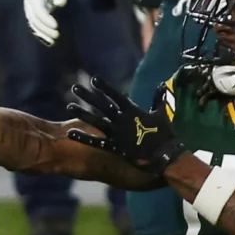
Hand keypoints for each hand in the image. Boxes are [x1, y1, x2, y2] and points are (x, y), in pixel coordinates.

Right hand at [23, 0, 69, 45]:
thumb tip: (61, 3)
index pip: (38, 9)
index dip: (46, 19)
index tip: (56, 26)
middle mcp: (29, 3)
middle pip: (34, 19)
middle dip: (44, 28)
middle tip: (57, 36)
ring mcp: (30, 9)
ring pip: (33, 24)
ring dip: (42, 34)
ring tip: (53, 41)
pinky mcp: (33, 15)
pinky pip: (35, 26)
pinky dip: (41, 34)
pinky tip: (49, 41)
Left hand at [65, 76, 183, 173]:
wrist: (165, 155)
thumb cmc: (165, 134)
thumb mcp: (161, 113)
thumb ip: (158, 98)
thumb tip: (162, 85)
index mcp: (133, 110)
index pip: (116, 95)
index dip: (104, 87)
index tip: (93, 79)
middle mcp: (122, 119)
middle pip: (102, 105)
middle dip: (88, 96)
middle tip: (75, 87)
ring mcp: (118, 133)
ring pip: (96, 121)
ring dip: (82, 113)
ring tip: (69, 106)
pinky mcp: (115, 147)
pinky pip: (96, 142)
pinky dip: (83, 138)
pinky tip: (71, 133)